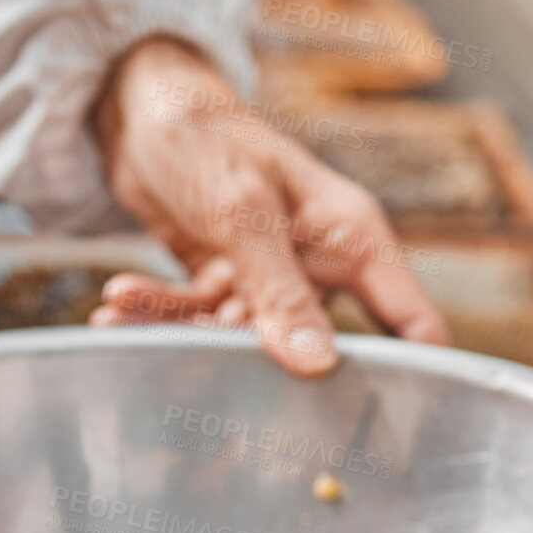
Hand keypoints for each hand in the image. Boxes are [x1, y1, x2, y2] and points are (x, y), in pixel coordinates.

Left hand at [89, 37, 447, 375]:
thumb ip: (279, 290)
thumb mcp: (244, 212)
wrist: (145, 110)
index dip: (418, 369)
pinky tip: (114, 308)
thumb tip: (317, 362)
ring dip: (182, 331)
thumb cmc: (209, 137)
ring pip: (242, 339)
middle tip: (220, 390)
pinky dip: (156, 314)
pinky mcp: (225, 284)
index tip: (402, 421)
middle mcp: (320, 265)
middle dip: (267, 368)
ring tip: (121, 314)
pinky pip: (196, 318)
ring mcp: (272, 279)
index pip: (410, 317)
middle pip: (318, 346)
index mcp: (353, 239)